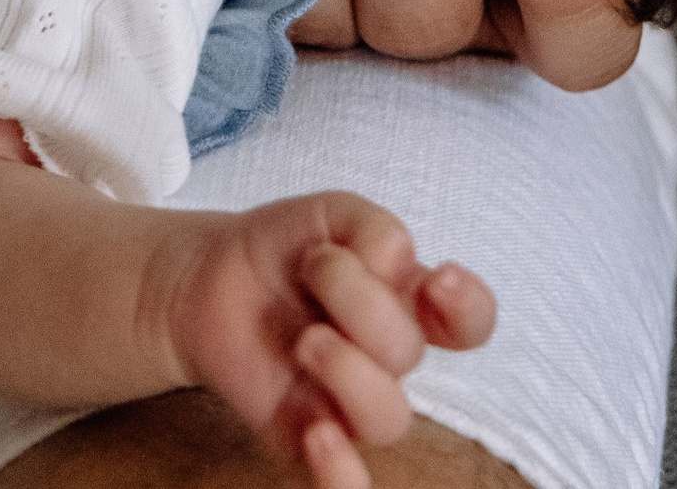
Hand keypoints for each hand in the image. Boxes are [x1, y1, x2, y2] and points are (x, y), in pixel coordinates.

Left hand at [165, 188, 492, 487]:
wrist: (207, 278)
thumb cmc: (283, 248)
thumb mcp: (329, 216)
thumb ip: (372, 227)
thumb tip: (398, 262)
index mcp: (405, 301)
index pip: (469, 321)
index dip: (469, 308)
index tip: (438, 279)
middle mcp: (386, 358)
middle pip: (409, 352)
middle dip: (360, 300)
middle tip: (313, 267)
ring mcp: (349, 403)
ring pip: (388, 417)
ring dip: (348, 369)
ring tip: (304, 338)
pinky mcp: (307, 440)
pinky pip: (343, 486)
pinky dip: (340, 471)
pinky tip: (317, 432)